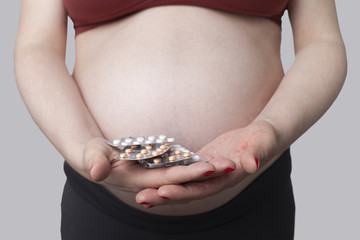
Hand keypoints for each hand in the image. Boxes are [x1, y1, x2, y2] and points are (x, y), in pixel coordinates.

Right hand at [82, 138, 234, 192]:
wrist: (93, 160)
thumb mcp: (90, 156)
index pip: (168, 178)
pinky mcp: (158, 168)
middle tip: (230, 164)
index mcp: (138, 181)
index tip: (209, 168)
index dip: (188, 174)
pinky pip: (180, 166)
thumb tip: (95, 171)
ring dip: (206, 171)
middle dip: (206, 173)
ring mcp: (156, 176)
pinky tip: (212, 161)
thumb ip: (94, 162)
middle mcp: (152, 182)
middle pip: (184, 179)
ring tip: (229, 163)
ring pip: (185, 175)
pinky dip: (196, 164)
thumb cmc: (91, 156)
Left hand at [135, 120, 280, 205]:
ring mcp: (206, 174)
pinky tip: (151, 176)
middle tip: (141, 198)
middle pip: (187, 191)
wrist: (260, 136)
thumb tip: (251, 165)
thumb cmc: (263, 139)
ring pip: (182, 184)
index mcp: (227, 179)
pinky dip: (167, 175)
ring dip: (161, 189)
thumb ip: (256, 155)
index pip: (203, 189)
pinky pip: (182, 172)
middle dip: (164, 196)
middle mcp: (214, 180)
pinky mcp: (201, 163)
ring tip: (139, 194)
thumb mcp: (262, 143)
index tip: (163, 191)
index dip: (184, 191)